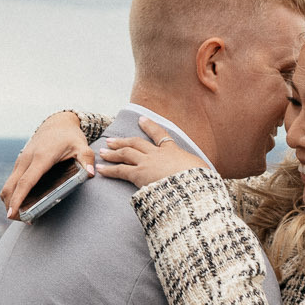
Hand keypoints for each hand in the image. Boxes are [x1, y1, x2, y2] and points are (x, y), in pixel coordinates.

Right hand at [2, 112, 92, 219]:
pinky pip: (11, 181)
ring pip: (8, 185)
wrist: (57, 123)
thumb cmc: (70, 137)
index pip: (26, 182)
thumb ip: (87, 160)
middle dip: (10, 205)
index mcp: (41, 157)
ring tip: (22, 215)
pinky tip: (23, 203)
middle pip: (10, 186)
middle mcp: (27, 159)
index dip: (18, 199)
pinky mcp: (20, 163)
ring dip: (10, 201)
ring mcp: (21, 161)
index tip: (12, 213)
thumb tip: (90, 174)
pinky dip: (13, 193)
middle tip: (20, 220)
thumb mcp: (82, 146)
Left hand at [94, 118, 208, 189]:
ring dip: (113, 152)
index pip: (160, 135)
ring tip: (103, 151)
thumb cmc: (200, 181)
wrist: (191, 185)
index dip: (150, 126)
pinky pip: (120, 170)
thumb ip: (197, 171)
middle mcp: (157, 154)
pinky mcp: (138, 174)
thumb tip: (203, 176)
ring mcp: (147, 163)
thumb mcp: (202, 171)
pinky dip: (109, 169)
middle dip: (123, 140)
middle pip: (137, 143)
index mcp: (174, 151)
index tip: (142, 119)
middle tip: (112, 140)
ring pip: (126, 153)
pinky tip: (101, 169)